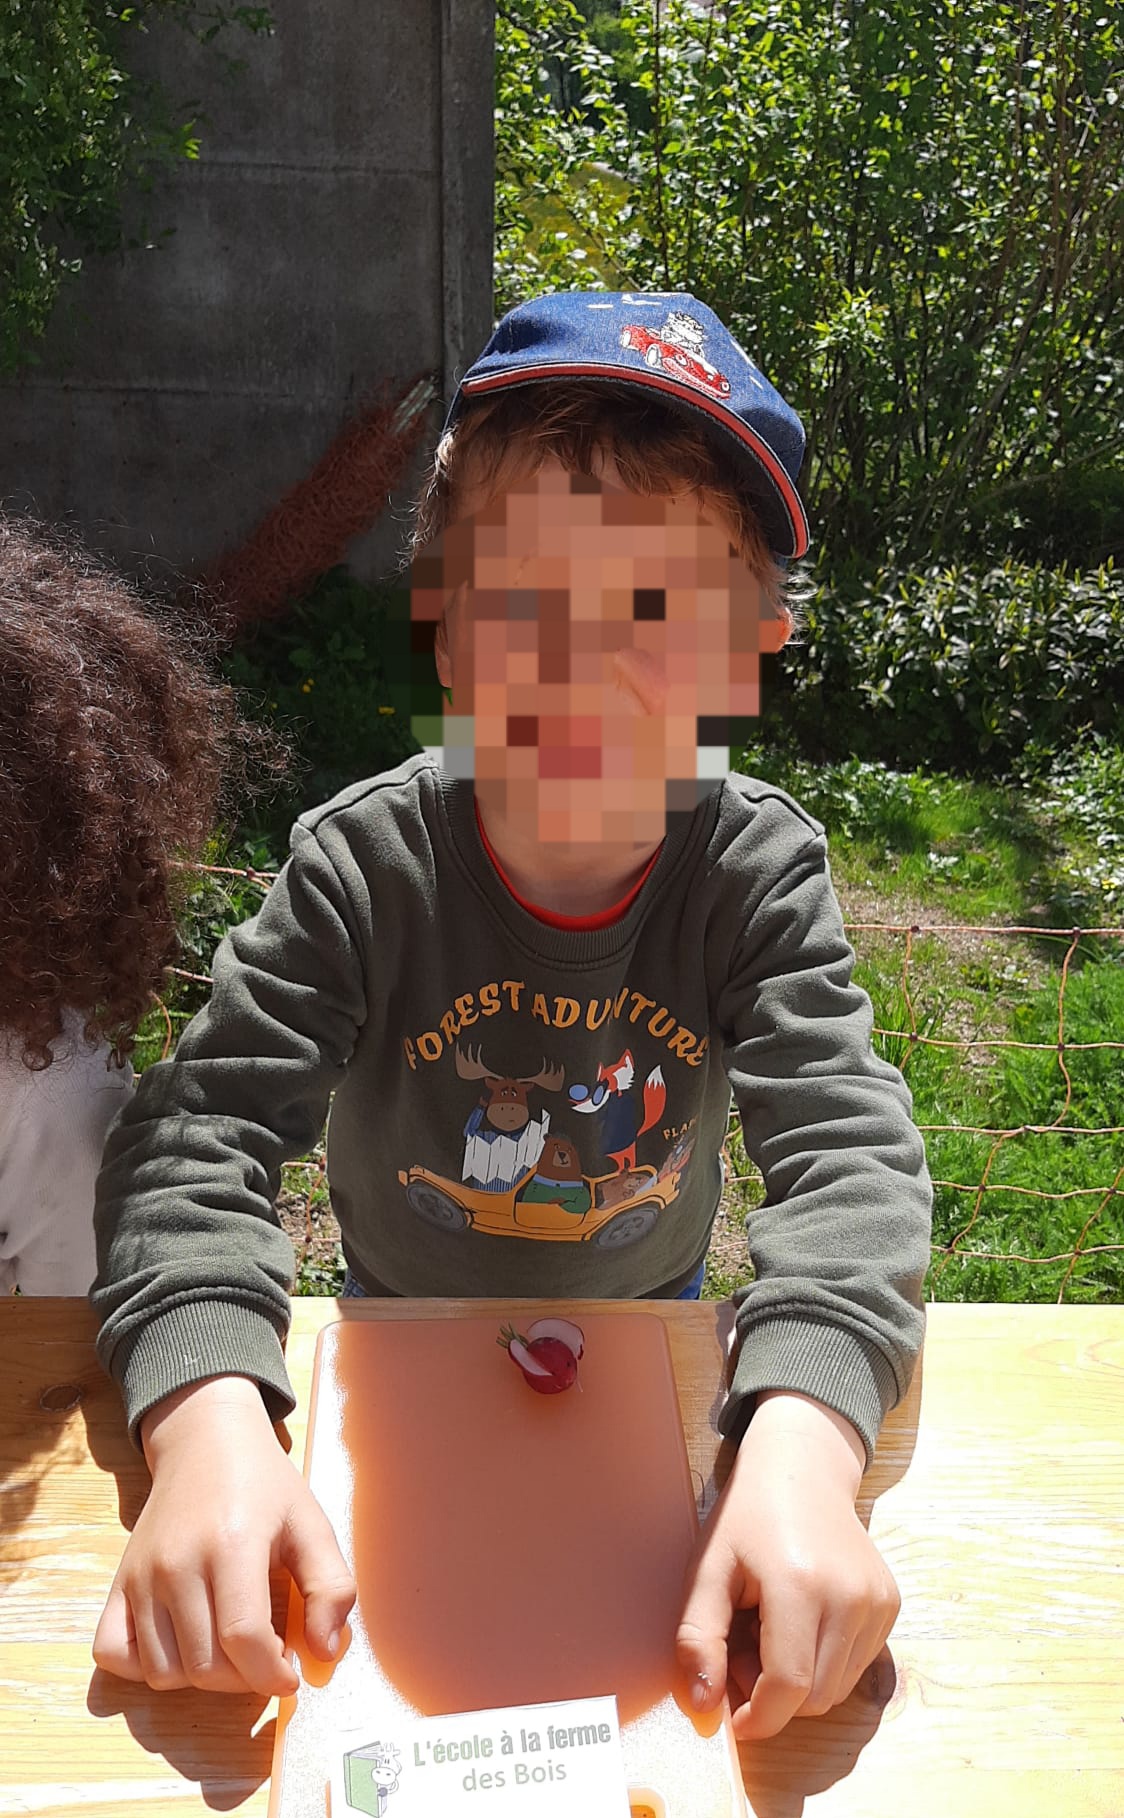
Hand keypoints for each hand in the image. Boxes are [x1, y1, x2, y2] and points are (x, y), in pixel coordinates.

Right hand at [93, 1375, 356, 1694]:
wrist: (205, 1442)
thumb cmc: (264, 1485)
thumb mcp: (312, 1523)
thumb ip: (331, 1587)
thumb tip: (325, 1653)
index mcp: (232, 1544)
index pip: (244, 1639)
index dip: (273, 1673)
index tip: (291, 1673)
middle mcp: (178, 1564)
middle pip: (205, 1666)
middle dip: (245, 1678)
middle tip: (267, 1652)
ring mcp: (141, 1576)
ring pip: (163, 1672)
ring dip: (202, 1678)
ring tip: (230, 1646)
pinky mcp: (118, 1583)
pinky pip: (114, 1654)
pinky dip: (145, 1666)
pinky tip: (183, 1645)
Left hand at [676, 1389, 899, 1739]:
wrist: (802, 1468)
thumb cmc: (747, 1517)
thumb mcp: (708, 1569)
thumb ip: (699, 1638)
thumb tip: (705, 1704)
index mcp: (800, 1584)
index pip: (788, 1686)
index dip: (758, 1718)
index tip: (732, 1718)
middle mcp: (850, 1596)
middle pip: (815, 1697)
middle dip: (774, 1697)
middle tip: (743, 1652)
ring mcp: (877, 1601)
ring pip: (838, 1690)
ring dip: (800, 1684)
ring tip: (770, 1633)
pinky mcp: (890, 1604)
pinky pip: (856, 1667)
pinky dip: (825, 1665)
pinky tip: (802, 1624)